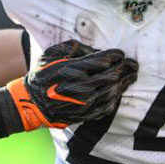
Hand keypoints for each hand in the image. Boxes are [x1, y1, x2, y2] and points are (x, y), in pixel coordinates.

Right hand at [0, 40, 137, 134]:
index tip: (121, 54)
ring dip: (125, 82)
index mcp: (73, 69)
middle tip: (133, 64)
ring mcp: (84, 103)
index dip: (116, 56)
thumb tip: (95, 50)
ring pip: (113, 91)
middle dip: (125, 68)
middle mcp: (81, 86)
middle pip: (112, 75)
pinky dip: (116, 98)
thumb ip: (75, 48)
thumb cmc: (43, 74)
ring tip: (132, 76)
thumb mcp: (53, 53)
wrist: (31, 102)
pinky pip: (106, 107)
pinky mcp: (85, 115)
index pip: (103, 60)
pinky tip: (119, 92)